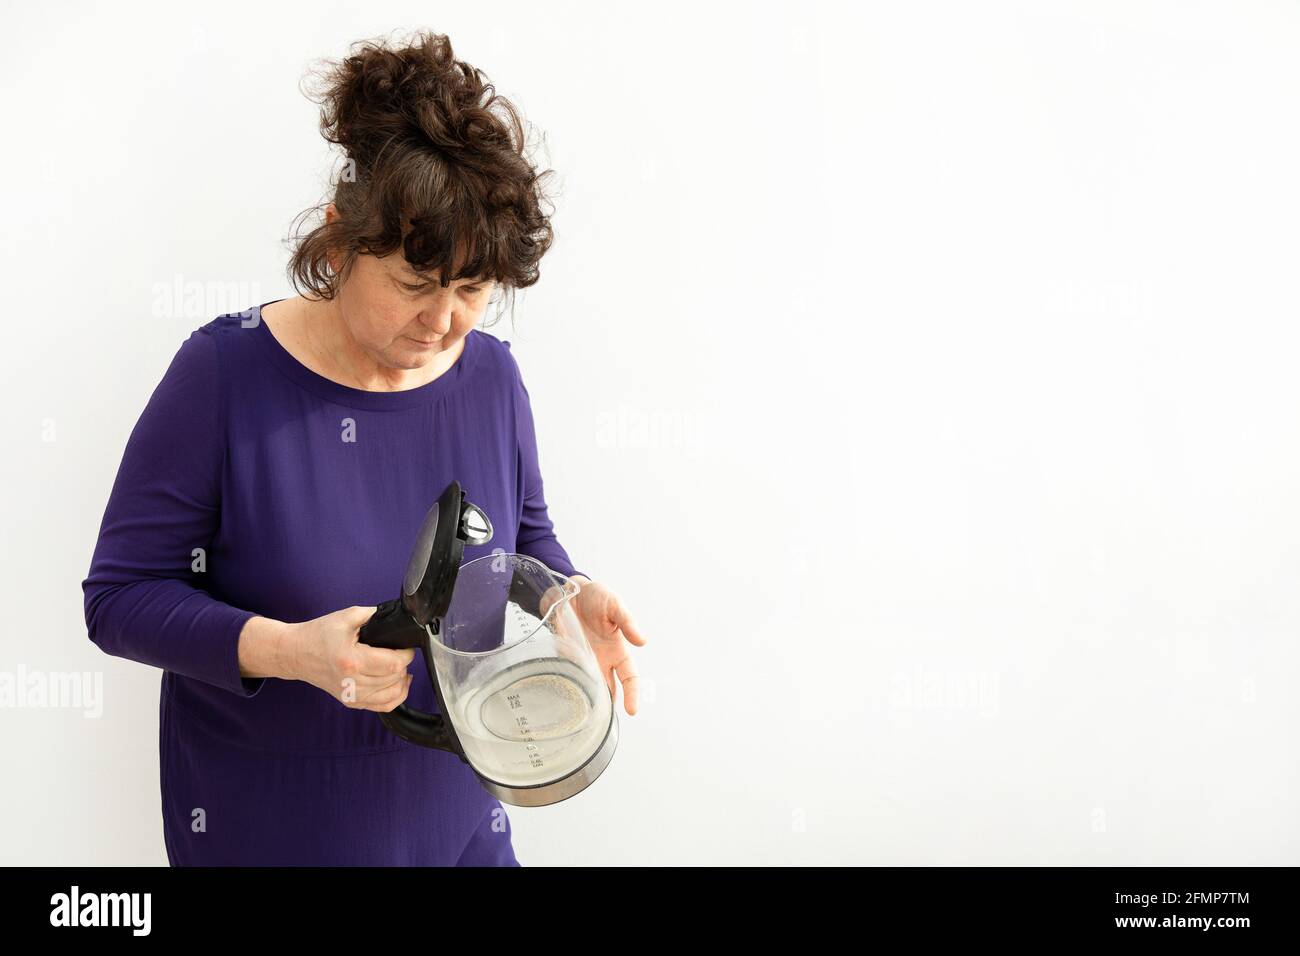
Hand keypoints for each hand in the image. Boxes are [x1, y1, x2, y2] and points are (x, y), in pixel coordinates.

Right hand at [282, 605, 415, 711]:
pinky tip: (398, 683)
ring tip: (399, 666)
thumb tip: (396, 619)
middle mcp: (351, 682)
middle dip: (403, 664)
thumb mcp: (346, 616)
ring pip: (393, 694)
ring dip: (401, 679)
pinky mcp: (351, 702)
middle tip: (398, 652)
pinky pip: (384, 707)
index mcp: (351, 660)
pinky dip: (396, 696)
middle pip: (395, 679)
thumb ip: (374, 615)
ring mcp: (351, 696)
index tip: (406, 646)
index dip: (406, 654)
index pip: (393, 664)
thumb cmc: (318, 635)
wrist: (295, 653)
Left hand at [556, 575, 646, 715]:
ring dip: (587, 700)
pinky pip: (566, 675)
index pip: (629, 678)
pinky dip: (567, 686)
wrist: (569, 589)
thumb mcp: (615, 605)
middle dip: (607, 707)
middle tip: (603, 723)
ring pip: (587, 687)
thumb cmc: (596, 597)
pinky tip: (565, 697)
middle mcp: (601, 660)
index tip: (632, 711)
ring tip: (584, 716)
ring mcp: (582, 660)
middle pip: (608, 689)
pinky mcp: (564, 657)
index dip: (632, 694)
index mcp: (617, 651)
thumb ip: (627, 622)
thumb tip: (642, 641)